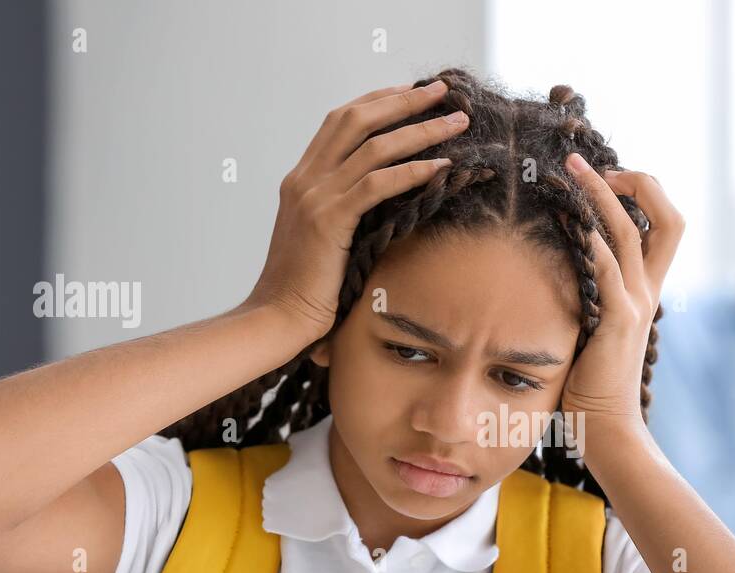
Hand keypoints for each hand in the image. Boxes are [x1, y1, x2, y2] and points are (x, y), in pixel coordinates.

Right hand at [244, 79, 469, 339]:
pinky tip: (442, 166)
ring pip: (374, 147)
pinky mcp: (328, 221)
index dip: (379, 101)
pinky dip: (413, 171)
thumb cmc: (306, 289)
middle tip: (442, 91)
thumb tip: (383, 202)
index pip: (341, 121)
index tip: (412, 91)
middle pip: (357, 119)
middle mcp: (305, 179)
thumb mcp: (324, 239)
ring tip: (457, 124)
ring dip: (421, 130)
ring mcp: (314, 197)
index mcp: (301, 179)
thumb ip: (344, 212)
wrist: (277, 319)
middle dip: (403, 101)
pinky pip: (377, 184)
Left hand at [559, 153, 683, 436]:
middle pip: (669, 217)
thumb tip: (559, 269)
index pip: (663, 225)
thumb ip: (590, 296)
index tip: (605, 179)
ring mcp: (637, 304)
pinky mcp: (618, 322)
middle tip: (594, 164)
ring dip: (600, 195)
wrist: (607, 427)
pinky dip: (593, 242)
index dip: (642, 194)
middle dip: (636, 182)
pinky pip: (609, 272)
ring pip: (630, 232)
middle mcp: (648, 290)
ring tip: (571, 169)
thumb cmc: (592, 383)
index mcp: (647, 289)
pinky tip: (575, 223)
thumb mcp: (595, 327)